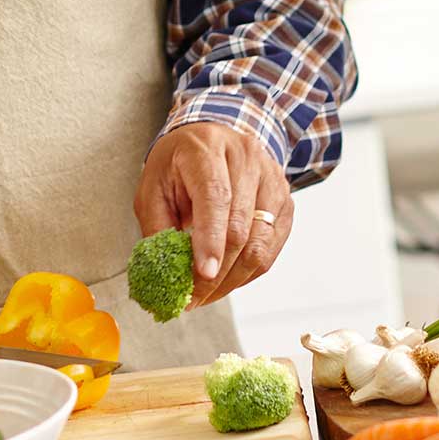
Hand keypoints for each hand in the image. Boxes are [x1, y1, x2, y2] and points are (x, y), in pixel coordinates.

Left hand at [135, 123, 293, 307]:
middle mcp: (247, 158)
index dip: (210, 239)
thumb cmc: (179, 166)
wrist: (213, 140)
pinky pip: (272, 247)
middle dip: (217, 271)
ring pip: (261, 241)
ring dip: (233, 278)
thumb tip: (167, 274)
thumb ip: (158, 227)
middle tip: (193, 299)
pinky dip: (249, 271)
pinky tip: (227, 280)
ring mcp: (272, 179)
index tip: (202, 275)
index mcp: (208, 149)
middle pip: (241, 225)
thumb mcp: (153, 187)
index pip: (216, 197)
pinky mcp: (285, 200)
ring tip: (207, 295)